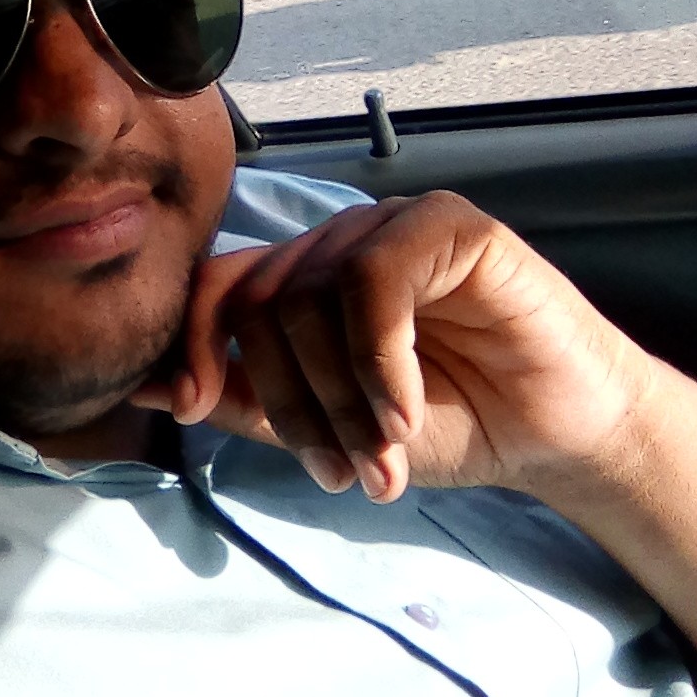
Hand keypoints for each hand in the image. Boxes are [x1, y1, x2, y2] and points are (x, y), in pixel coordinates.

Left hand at [132, 192, 657, 501]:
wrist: (553, 433)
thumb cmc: (442, 424)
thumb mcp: (327, 427)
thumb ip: (245, 401)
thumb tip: (143, 385)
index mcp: (303, 279)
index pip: (217, 289)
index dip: (195, 345)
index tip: (194, 411)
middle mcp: (338, 244)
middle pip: (263, 303)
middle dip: (292, 402)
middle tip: (337, 470)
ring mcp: (390, 227)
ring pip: (314, 295)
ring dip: (339, 395)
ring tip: (378, 457)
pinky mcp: (448, 225)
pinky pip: (375, 280)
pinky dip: (378, 359)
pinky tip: (402, 412)